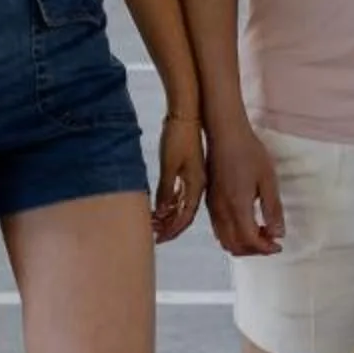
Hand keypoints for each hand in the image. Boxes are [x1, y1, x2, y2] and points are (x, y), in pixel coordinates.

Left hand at [152, 114, 205, 242]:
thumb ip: (165, 190)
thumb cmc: (177, 137)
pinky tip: (161, 206)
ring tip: (155, 223)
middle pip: (185, 213)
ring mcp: (195, 176)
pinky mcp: (190, 169)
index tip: (159, 238)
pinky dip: (171, 202)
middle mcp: (198, 184)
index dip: (172, 230)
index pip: (185, 216)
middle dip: (170, 226)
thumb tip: (161, 212)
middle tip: (155, 235)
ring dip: (169, 215)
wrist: (186, 114)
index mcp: (196, 185)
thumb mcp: (169, 165)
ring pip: (183, 204)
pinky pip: (181, 193)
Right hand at [203, 116, 283, 257]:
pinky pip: (219, 229)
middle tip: (271, 241)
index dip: (265, 249)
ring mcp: (212, 207)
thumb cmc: (249, 152)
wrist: (225, 134)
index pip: (250, 241)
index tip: (279, 245)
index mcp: (237, 207)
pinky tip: (246, 222)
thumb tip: (278, 234)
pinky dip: (233, 235)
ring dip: (243, 244)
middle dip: (254, 250)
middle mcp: (221, 212)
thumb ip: (273, 209)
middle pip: (235, 246)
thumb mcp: (268, 179)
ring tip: (260, 233)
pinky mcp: (209, 201)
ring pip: (224, 240)